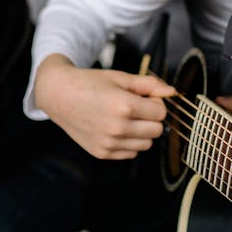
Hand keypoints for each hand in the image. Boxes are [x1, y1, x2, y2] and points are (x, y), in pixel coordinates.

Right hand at [34, 54, 176, 158]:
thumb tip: (172, 92)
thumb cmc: (90, 83)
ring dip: (141, 132)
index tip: (143, 97)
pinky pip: (131, 153)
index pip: (160, 112)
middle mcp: (117, 127)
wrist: (58, 95)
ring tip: (125, 118)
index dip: (155, 103)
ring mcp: (109, 143)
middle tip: (135, 107)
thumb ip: (149, 85)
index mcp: (124, 106)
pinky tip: (115, 128)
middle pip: (156, 130)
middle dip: (151, 118)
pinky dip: (129, 142)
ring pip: (146, 145)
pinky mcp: (102, 153)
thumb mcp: (121, 77)